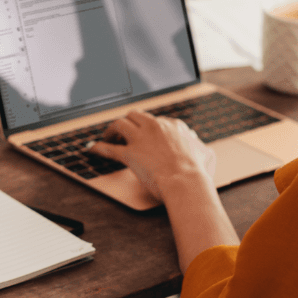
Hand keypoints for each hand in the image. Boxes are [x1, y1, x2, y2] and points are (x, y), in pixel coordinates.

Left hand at [87, 111, 215, 201]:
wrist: (185, 181)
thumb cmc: (197, 172)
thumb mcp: (205, 155)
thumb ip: (202, 149)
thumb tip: (204, 150)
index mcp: (173, 126)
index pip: (156, 121)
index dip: (148, 128)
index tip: (144, 134)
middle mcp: (155, 126)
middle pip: (134, 116)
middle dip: (128, 123)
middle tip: (123, 133)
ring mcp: (141, 138)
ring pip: (119, 124)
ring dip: (112, 130)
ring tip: (108, 137)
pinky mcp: (129, 153)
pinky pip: (108, 148)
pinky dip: (98, 148)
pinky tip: (92, 149)